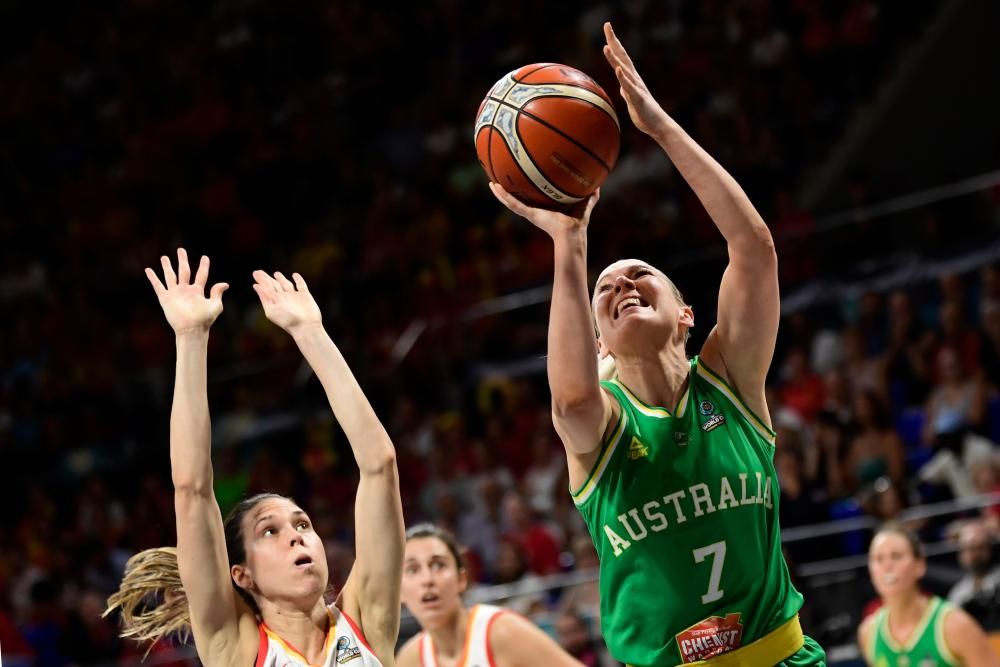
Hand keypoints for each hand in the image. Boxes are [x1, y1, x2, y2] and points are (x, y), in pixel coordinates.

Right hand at [145, 248, 228, 334]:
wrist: (191, 329)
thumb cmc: (204, 319)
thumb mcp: (215, 305)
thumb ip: (217, 293)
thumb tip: (225, 284)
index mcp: (198, 291)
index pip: (201, 274)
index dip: (203, 266)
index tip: (205, 257)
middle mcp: (186, 290)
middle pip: (184, 270)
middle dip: (182, 260)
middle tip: (181, 250)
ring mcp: (175, 293)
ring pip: (170, 276)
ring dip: (167, 266)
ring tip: (164, 257)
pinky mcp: (165, 298)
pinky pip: (158, 285)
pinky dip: (153, 278)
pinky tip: (148, 270)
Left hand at [252, 270, 321, 333]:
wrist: (306, 327)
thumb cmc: (288, 321)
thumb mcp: (272, 309)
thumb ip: (265, 297)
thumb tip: (256, 285)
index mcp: (275, 302)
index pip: (266, 288)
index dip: (261, 281)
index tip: (255, 274)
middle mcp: (284, 298)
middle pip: (274, 286)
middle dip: (266, 279)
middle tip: (258, 272)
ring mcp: (294, 297)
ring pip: (286, 285)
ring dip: (281, 279)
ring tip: (276, 274)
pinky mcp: (305, 296)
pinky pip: (301, 285)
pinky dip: (298, 280)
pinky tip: (295, 275)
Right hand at [489, 182, 598, 238]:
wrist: (572, 233)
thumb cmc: (579, 222)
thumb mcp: (585, 202)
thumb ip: (592, 194)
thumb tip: (599, 182)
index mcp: (547, 208)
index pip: (536, 197)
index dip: (529, 190)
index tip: (523, 181)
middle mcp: (536, 210)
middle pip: (520, 199)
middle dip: (512, 191)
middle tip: (502, 181)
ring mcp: (531, 213)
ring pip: (512, 201)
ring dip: (501, 193)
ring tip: (491, 184)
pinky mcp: (529, 214)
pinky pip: (513, 203)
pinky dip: (503, 196)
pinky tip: (494, 187)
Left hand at [603, 22, 669, 138]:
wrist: (657, 125)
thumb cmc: (644, 113)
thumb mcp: (631, 100)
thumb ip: (626, 91)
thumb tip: (622, 87)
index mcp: (631, 78)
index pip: (620, 57)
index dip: (613, 42)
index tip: (607, 28)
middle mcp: (634, 78)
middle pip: (622, 56)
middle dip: (614, 41)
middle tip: (607, 25)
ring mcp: (636, 87)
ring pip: (624, 69)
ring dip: (615, 58)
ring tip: (606, 46)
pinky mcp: (638, 98)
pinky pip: (629, 87)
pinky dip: (623, 78)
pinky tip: (617, 69)